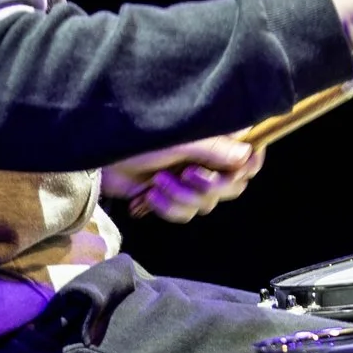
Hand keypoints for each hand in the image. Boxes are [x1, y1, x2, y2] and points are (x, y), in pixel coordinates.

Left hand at [99, 134, 263, 221]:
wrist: (102, 160)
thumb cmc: (140, 137)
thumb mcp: (179, 140)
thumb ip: (214, 148)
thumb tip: (248, 154)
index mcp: (216, 139)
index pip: (251, 155)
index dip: (247, 166)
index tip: (236, 170)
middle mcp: (210, 160)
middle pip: (233, 186)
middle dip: (206, 187)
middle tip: (186, 173)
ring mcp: (193, 181)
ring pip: (207, 204)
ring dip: (181, 198)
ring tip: (158, 182)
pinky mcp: (175, 198)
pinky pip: (186, 214)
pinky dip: (168, 208)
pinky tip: (150, 196)